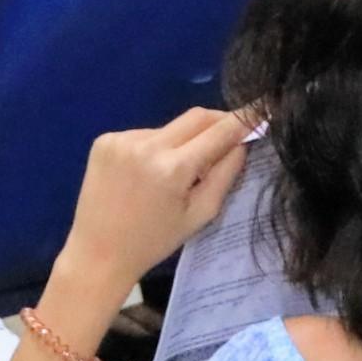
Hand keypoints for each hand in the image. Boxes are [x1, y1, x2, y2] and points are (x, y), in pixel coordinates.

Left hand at [56, 108, 249, 305]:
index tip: (264, 107)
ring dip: (181, 142)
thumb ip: (224, 176)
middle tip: (232, 133)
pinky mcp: (105, 140)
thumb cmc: (153, 242)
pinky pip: (143, 134)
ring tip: (173, 175)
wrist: (97, 253)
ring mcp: (122, 139)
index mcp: (173, 169)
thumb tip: (242, 143)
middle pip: (196, 117)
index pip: (219, 131)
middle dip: (218, 121)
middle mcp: (147, 145)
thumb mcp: (198, 216)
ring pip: (169, 128)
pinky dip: (154, 148)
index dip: (245, 118)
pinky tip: (145, 175)